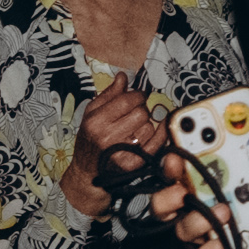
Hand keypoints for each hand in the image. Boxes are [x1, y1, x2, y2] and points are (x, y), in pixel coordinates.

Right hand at [56, 81, 166, 220]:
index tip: (138, 96)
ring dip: (146, 125)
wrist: (88, 172)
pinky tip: (157, 131)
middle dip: (141, 110)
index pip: (127, 100)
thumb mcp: (91, 114)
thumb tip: (123, 76)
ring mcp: (121, 152)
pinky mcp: (133, 164)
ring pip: (149, 127)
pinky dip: (160, 135)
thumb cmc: (90, 140)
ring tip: (134, 130)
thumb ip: (109, 94)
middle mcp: (107, 137)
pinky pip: (156, 144)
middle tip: (134, 114)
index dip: (138, 95)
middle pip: (141, 113)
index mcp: (96, 122)